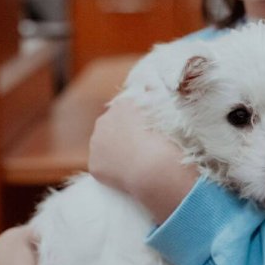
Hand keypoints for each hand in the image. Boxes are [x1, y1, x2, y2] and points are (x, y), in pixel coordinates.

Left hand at [89, 94, 198, 222]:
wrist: (156, 166)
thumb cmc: (169, 137)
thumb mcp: (168, 110)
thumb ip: (156, 98)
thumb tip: (151, 89)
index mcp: (124, 104)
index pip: (127, 108)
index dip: (137, 120)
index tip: (147, 130)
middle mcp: (105, 119)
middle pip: (112, 125)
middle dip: (123, 133)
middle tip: (142, 147)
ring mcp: (97, 143)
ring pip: (105, 145)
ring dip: (116, 151)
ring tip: (136, 162)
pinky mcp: (95, 165)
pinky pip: (103, 167)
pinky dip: (113, 171)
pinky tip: (127, 175)